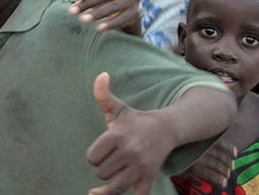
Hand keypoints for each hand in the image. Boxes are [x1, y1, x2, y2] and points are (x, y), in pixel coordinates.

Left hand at [71, 0, 139, 33]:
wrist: (127, 9)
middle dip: (87, 4)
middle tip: (72, 11)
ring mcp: (132, 0)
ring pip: (112, 7)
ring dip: (96, 14)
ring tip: (82, 19)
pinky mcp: (135, 13)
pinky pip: (122, 19)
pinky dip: (110, 24)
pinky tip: (99, 28)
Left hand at [87, 73, 170, 194]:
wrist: (165, 129)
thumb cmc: (134, 120)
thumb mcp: (117, 107)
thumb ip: (102, 94)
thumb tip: (101, 74)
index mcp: (117, 136)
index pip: (92, 157)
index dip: (93, 156)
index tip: (101, 151)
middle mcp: (129, 152)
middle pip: (101, 172)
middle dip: (102, 168)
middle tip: (111, 160)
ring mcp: (141, 167)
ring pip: (115, 187)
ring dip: (111, 184)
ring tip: (113, 175)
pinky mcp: (150, 178)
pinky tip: (121, 189)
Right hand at [176, 139, 234, 186]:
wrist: (159, 148)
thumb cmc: (171, 142)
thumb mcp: (184, 136)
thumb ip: (194, 137)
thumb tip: (206, 136)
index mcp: (200, 138)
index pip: (219, 143)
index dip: (229, 149)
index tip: (236, 154)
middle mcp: (201, 147)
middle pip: (219, 155)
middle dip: (227, 162)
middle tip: (232, 167)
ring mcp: (197, 157)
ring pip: (216, 165)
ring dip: (224, 171)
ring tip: (228, 176)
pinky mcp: (193, 168)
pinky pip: (209, 174)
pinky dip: (217, 178)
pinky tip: (223, 182)